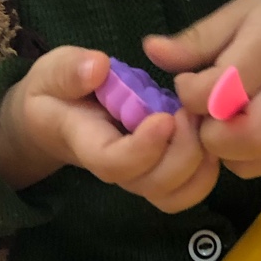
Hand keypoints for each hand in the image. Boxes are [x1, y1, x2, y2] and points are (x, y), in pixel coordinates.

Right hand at [0, 47, 218, 212]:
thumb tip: (99, 67)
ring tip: (201, 120)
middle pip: (154, 185)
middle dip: (182, 152)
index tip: (164, 118)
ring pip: (177, 193)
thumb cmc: (56, 92)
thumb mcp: (52, 71)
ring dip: (200, 162)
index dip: (144, 148)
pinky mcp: (161, 169)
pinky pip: (190, 186)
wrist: (56, 116)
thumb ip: (70, 71)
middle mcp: (118, 169)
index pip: (115, 163)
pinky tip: (207, 130)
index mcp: (87, 143)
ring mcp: (141, 174)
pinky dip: (208, 166)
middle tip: (190, 111)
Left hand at [144, 0, 260, 179]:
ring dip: (219, 146)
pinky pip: (255, 168)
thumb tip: (150, 50)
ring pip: (246, 162)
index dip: (191, 90)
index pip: (221, 90)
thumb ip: (196, 39)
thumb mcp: (239, 13)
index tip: (188, 77)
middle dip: (208, 129)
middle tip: (202, 106)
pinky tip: (233, 128)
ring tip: (217, 115)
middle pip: (242, 137)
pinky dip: (235, 156)